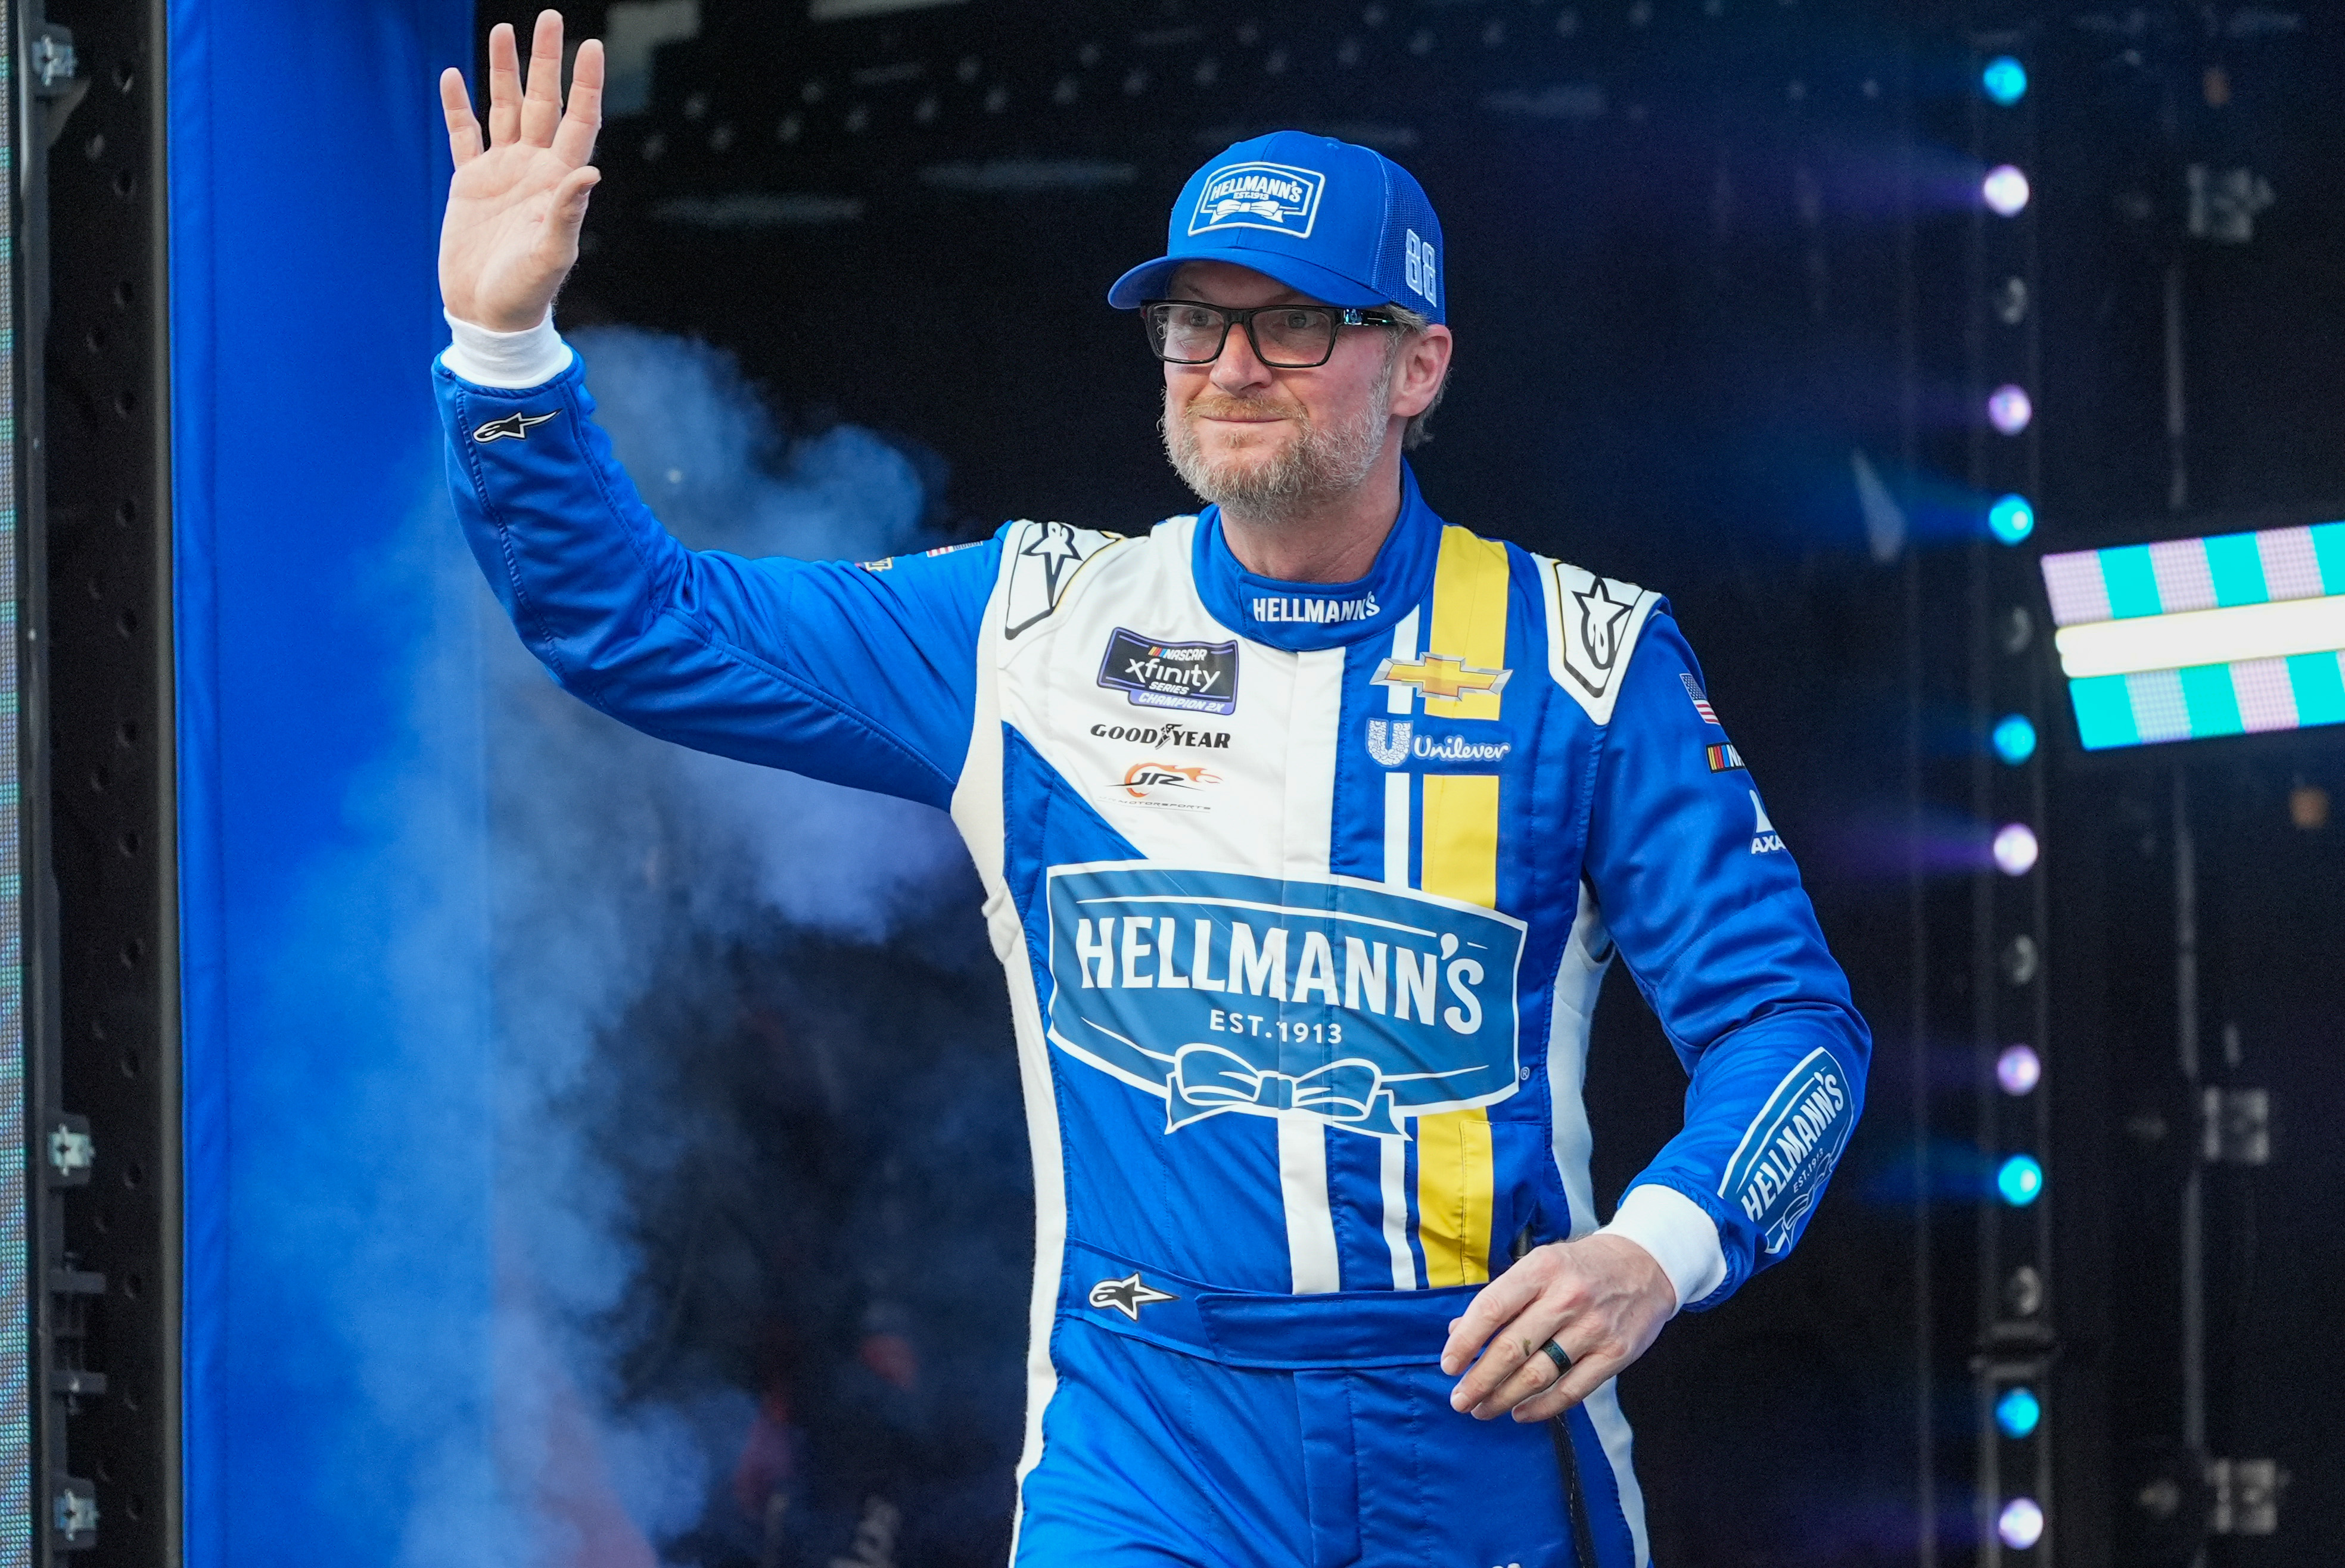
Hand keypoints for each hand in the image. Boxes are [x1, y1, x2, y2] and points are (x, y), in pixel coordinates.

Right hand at [437, 11, 603, 330]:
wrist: (489, 316)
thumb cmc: (526, 293)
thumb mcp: (551, 255)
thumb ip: (567, 212)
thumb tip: (589, 171)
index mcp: (558, 181)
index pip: (578, 120)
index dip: (585, 84)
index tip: (591, 45)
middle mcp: (533, 168)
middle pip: (542, 102)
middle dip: (544, 61)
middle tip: (549, 18)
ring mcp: (501, 172)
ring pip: (504, 109)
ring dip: (504, 71)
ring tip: (503, 30)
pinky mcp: (470, 183)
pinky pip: (464, 135)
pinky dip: (458, 106)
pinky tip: (454, 76)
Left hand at [1438, 1233, 1674, 1422]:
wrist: (1645, 1265)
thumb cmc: (1581, 1267)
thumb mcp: (1539, 1266)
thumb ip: (1500, 1298)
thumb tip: (1456, 1331)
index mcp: (1541, 1269)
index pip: (1491, 1309)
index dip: (1465, 1342)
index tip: (1448, 1365)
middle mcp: (1566, 1297)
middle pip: (1512, 1348)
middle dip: (1479, 1381)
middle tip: (1460, 1400)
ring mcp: (1593, 1327)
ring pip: (1539, 1374)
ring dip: (1504, 1398)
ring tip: (1483, 1409)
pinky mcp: (1615, 1353)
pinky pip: (1572, 1390)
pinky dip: (1542, 1408)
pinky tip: (1521, 1413)